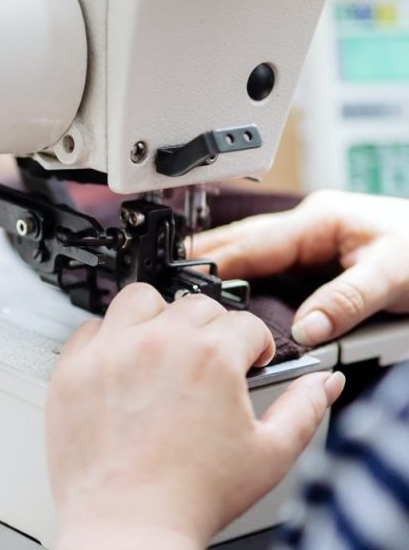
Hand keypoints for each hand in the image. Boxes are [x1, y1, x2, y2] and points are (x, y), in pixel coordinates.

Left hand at [46, 284, 344, 546]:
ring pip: (139, 300)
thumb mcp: (269, 456)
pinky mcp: (73, 370)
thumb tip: (324, 383)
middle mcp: (159, 343)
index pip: (245, 324)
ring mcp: (111, 353)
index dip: (255, 346)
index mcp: (211, 356)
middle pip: (195, 307)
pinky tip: (120, 367)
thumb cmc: (193, 499)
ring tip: (163, 350)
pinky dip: (108, 341)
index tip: (250, 364)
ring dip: (157, 317)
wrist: (128, 528)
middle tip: (210, 365)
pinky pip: (91, 329)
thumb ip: (303, 410)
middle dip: (212, 331)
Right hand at [194, 190, 408, 345]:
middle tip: (164, 285)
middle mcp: (309, 229)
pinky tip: (230, 303)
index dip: (215, 262)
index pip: (252, 241)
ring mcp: (311, 245)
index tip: (182, 280)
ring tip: (186, 297)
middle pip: (241, 245)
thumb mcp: (393, 275)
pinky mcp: (317, 264)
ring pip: (252, 258)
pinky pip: (270, 274)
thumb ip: (346, 302)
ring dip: (224, 272)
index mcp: (319, 220)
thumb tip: (306, 329)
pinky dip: (247, 286)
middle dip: (205, 261)